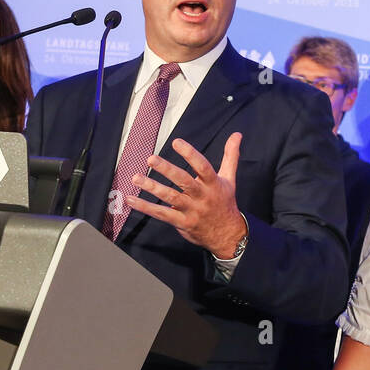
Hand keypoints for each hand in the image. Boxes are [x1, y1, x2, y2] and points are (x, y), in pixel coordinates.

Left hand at [127, 132, 246, 256]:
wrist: (227, 235)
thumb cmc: (225, 202)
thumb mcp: (230, 178)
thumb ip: (230, 155)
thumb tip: (237, 134)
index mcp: (214, 183)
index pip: (202, 166)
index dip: (190, 154)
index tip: (176, 142)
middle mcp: (202, 196)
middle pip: (184, 181)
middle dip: (167, 169)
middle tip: (151, 158)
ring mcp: (191, 210)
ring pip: (170, 197)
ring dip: (152, 187)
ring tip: (136, 177)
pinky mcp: (182, 223)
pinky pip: (161, 214)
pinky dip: (145, 207)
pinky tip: (132, 199)